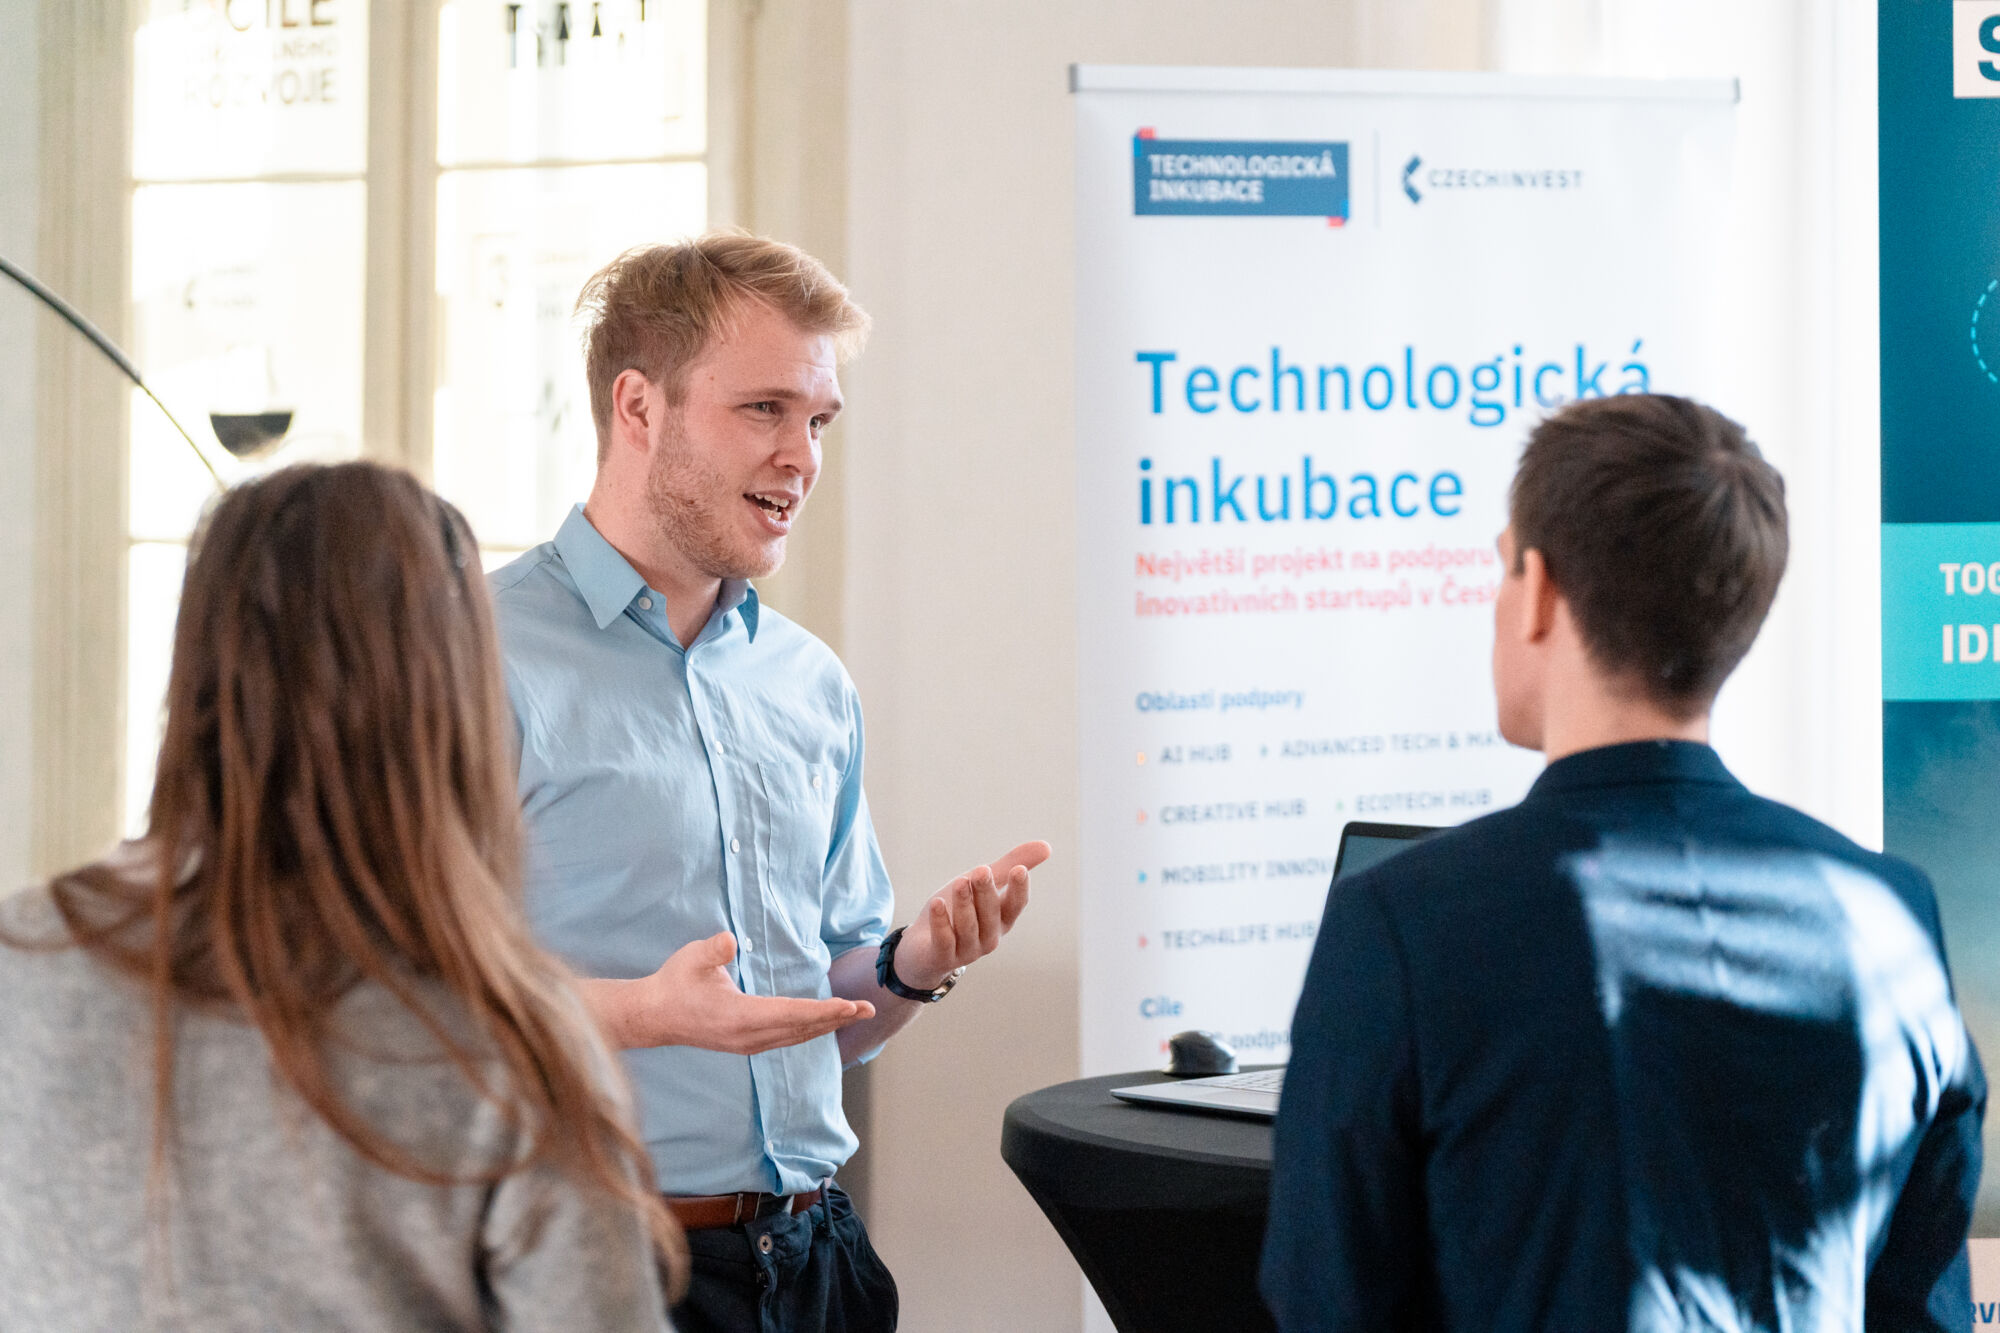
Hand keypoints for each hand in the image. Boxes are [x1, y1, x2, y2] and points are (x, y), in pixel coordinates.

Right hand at [585, 932, 873, 1053]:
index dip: (823, 1010)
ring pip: (795, 1037)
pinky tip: (820, 1024)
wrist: (652, 1017)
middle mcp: (747, 1037)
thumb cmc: (673, 984)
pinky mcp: (744, 1043)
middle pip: (800, 1029)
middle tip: (867, 1009)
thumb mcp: (691, 959)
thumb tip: (729, 940)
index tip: (849, 1006)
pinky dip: (807, 1031)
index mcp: (739, 1017)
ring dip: (825, 1026)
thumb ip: (712, 950)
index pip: (791, 1014)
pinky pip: (785, 1039)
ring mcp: (746, 1044)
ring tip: (852, 1015)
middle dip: (835, 1018)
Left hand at [888, 840, 1048, 991]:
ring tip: (960, 882)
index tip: (1019, 870)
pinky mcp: (942, 957)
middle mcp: (989, 937)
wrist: (924, 948)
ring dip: (965, 903)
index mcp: (1002, 919)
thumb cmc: (958, 910)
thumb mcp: (980, 884)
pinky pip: (944, 940)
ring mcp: (967, 950)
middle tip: (982, 870)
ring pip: (968, 926)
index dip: (1019, 889)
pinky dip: (941, 922)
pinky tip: (936, 903)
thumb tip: (1047, 846)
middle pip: (991, 914)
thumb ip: (1008, 866)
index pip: (1016, 905)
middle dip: (987, 892)